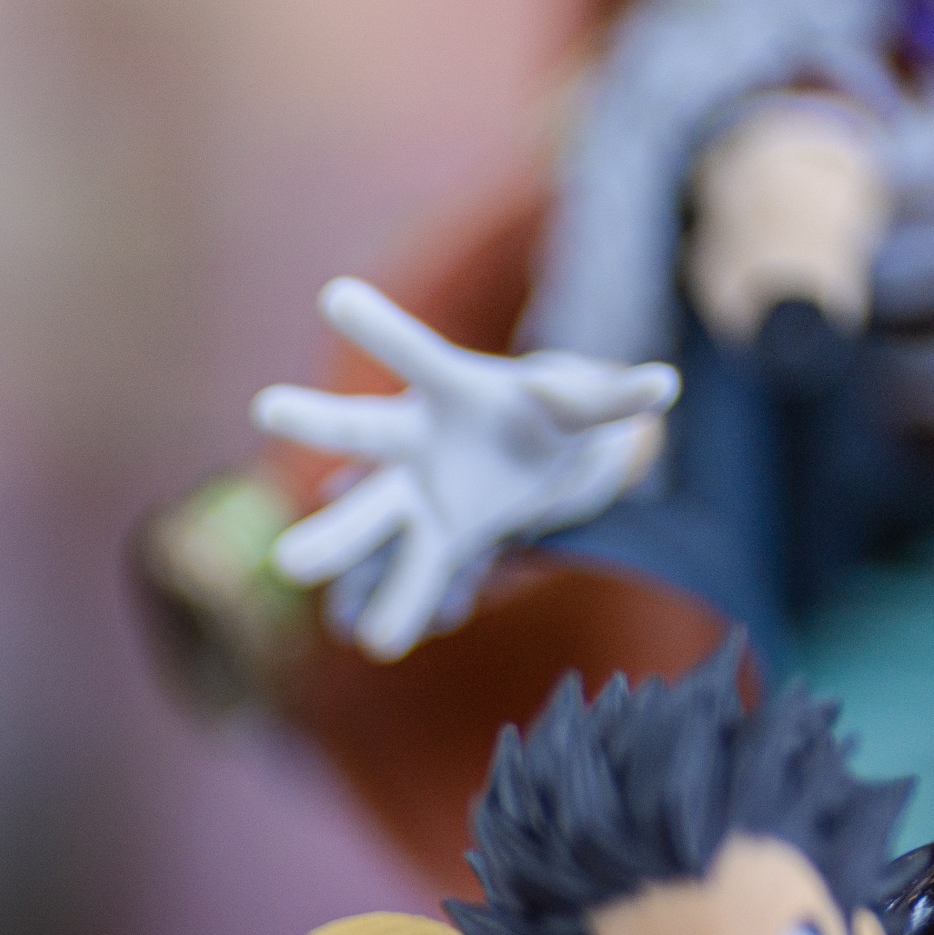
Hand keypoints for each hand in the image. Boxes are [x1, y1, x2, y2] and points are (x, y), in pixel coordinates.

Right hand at [253, 280, 678, 660]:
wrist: (534, 465)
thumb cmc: (551, 417)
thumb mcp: (582, 406)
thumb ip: (608, 398)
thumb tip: (664, 385)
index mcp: (452, 389)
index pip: (416, 351)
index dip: (381, 326)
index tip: (335, 295)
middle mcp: (415, 442)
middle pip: (366, 433)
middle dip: (319, 422)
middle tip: (269, 406)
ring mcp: (417, 498)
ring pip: (373, 521)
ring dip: (338, 547)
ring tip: (294, 565)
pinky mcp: (435, 545)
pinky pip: (413, 578)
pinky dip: (401, 608)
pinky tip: (382, 639)